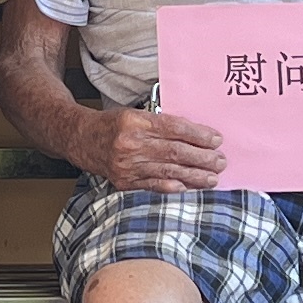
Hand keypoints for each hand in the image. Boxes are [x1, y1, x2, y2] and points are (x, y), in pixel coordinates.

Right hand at [95, 106, 225, 192]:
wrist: (81, 139)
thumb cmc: (112, 124)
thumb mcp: (135, 114)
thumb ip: (160, 123)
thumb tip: (195, 135)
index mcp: (135, 121)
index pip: (174, 128)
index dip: (198, 135)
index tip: (216, 139)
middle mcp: (130, 144)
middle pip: (174, 152)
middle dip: (202, 158)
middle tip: (221, 161)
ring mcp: (127, 166)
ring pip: (168, 172)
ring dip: (194, 176)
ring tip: (212, 178)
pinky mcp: (124, 182)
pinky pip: (154, 186)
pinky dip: (174, 188)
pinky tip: (189, 188)